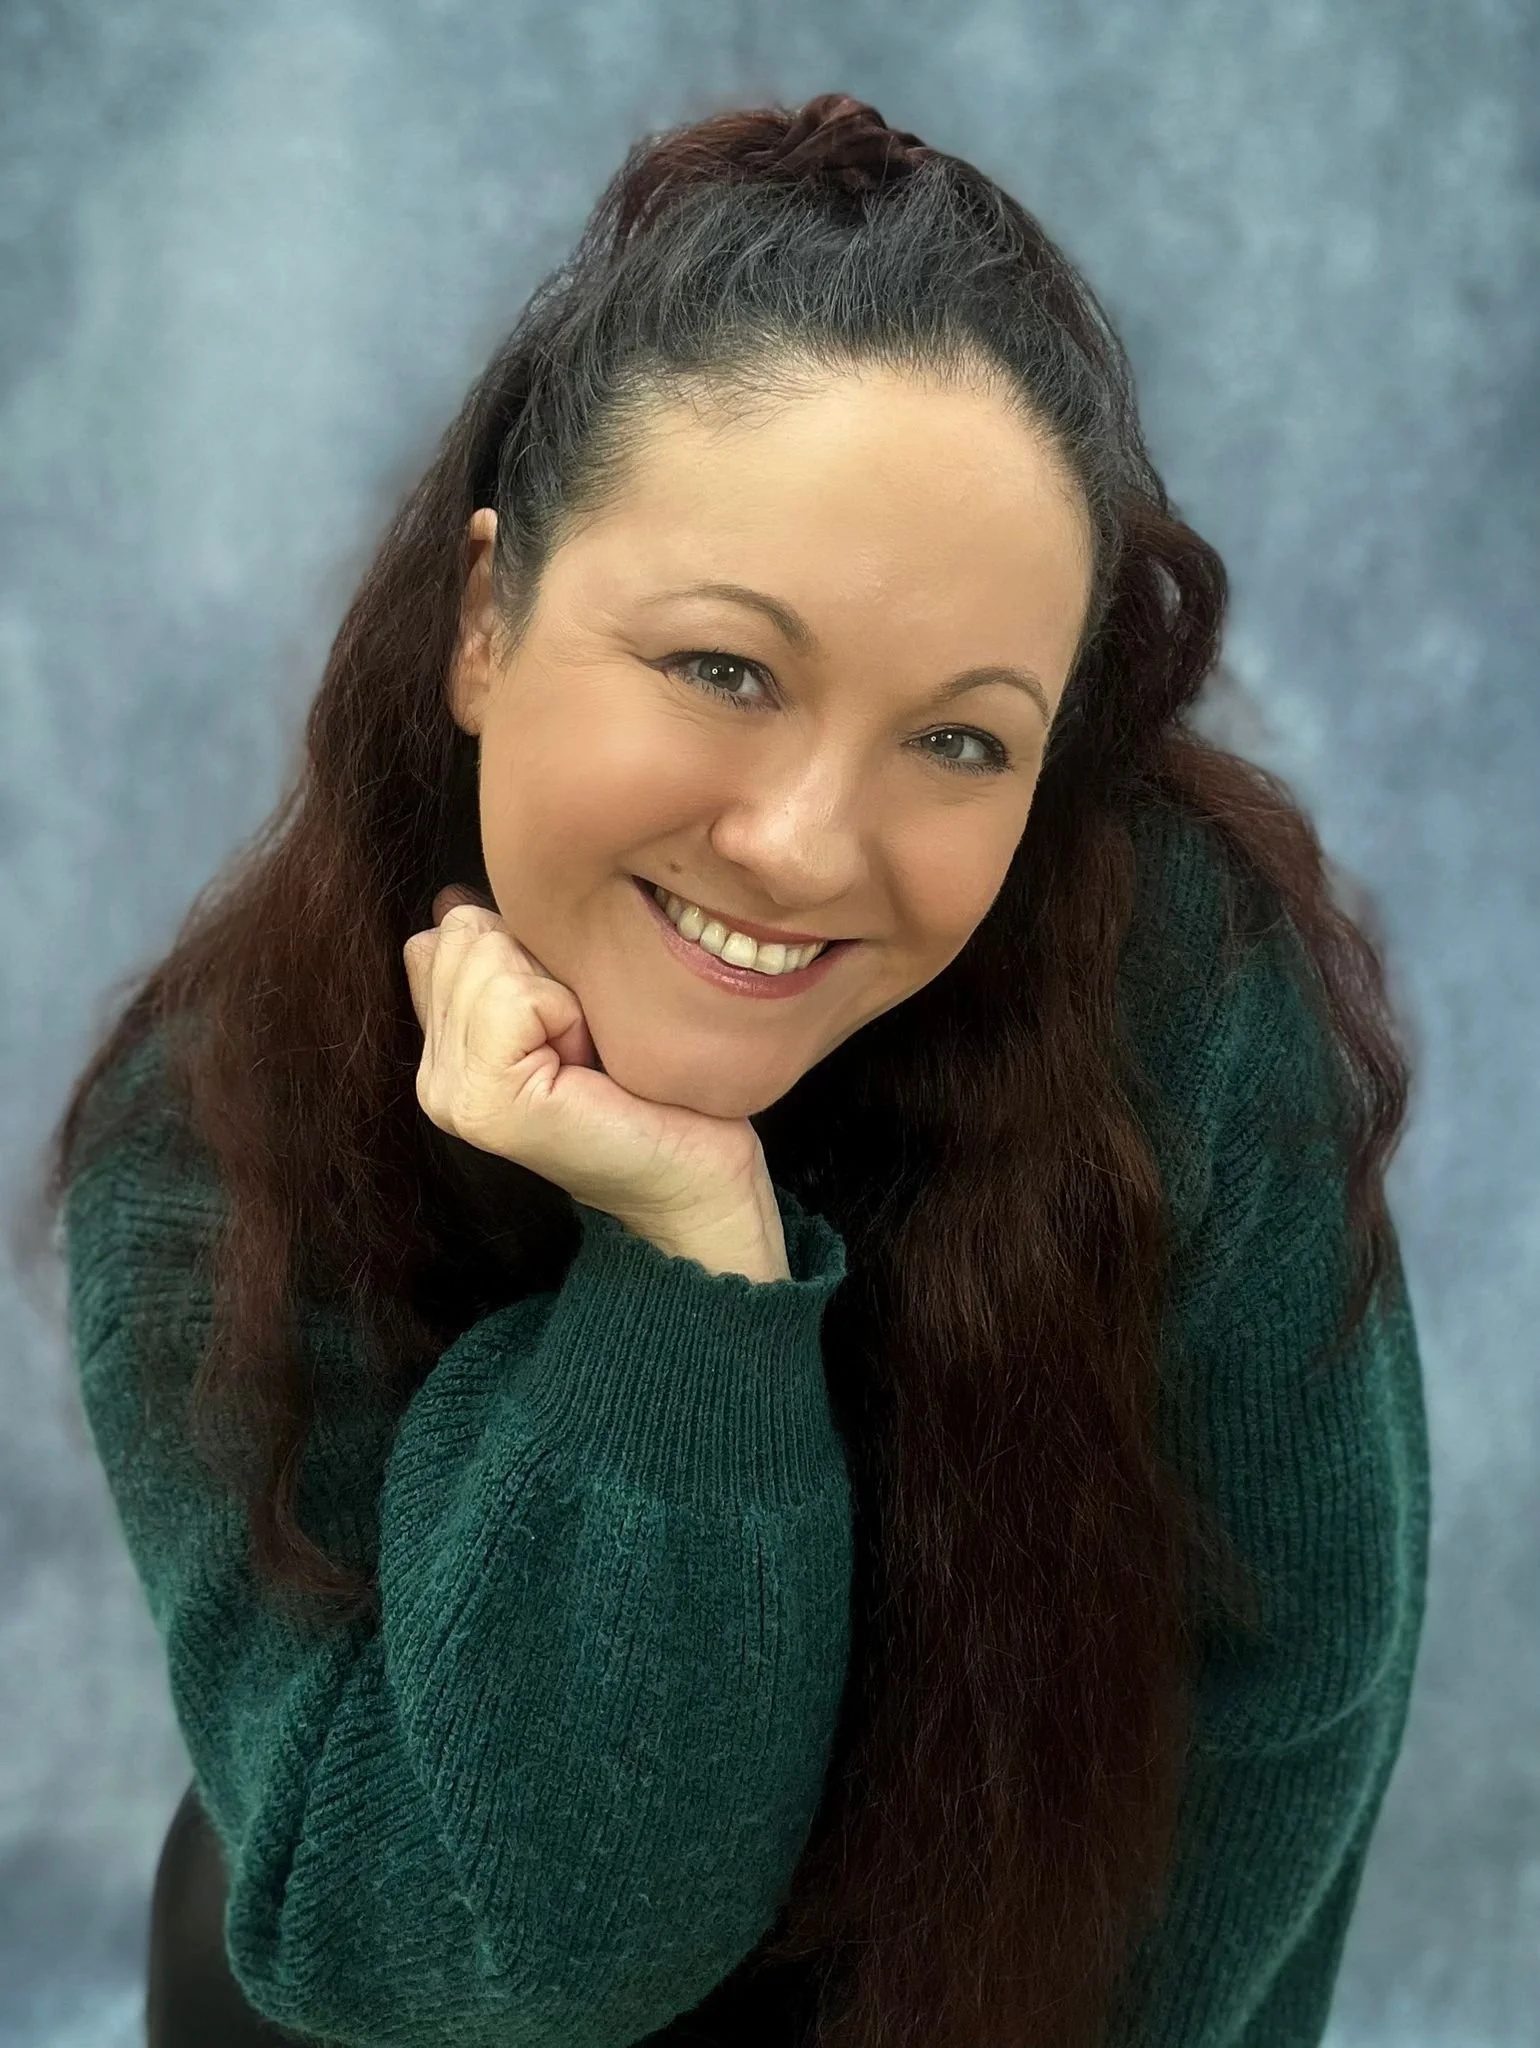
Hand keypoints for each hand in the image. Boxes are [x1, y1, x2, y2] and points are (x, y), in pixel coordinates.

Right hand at [402, 886, 779, 1246]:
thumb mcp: (568, 1004)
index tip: (572, 1018)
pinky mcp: (483, 1103)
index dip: (530, 952)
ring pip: (488, 954)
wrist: (694, 1177)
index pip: (449, 931)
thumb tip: (451, 897)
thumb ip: (502, 961)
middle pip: (467, 933)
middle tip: (584, 1041)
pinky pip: (513, 995)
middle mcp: (432, 1076)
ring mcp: (449, 1094)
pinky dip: (568, 1014)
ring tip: (588, 1054)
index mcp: (443, 1048)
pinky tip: (587, 1064)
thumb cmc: (650, 1088)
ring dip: (561, 992)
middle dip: (544, 966)